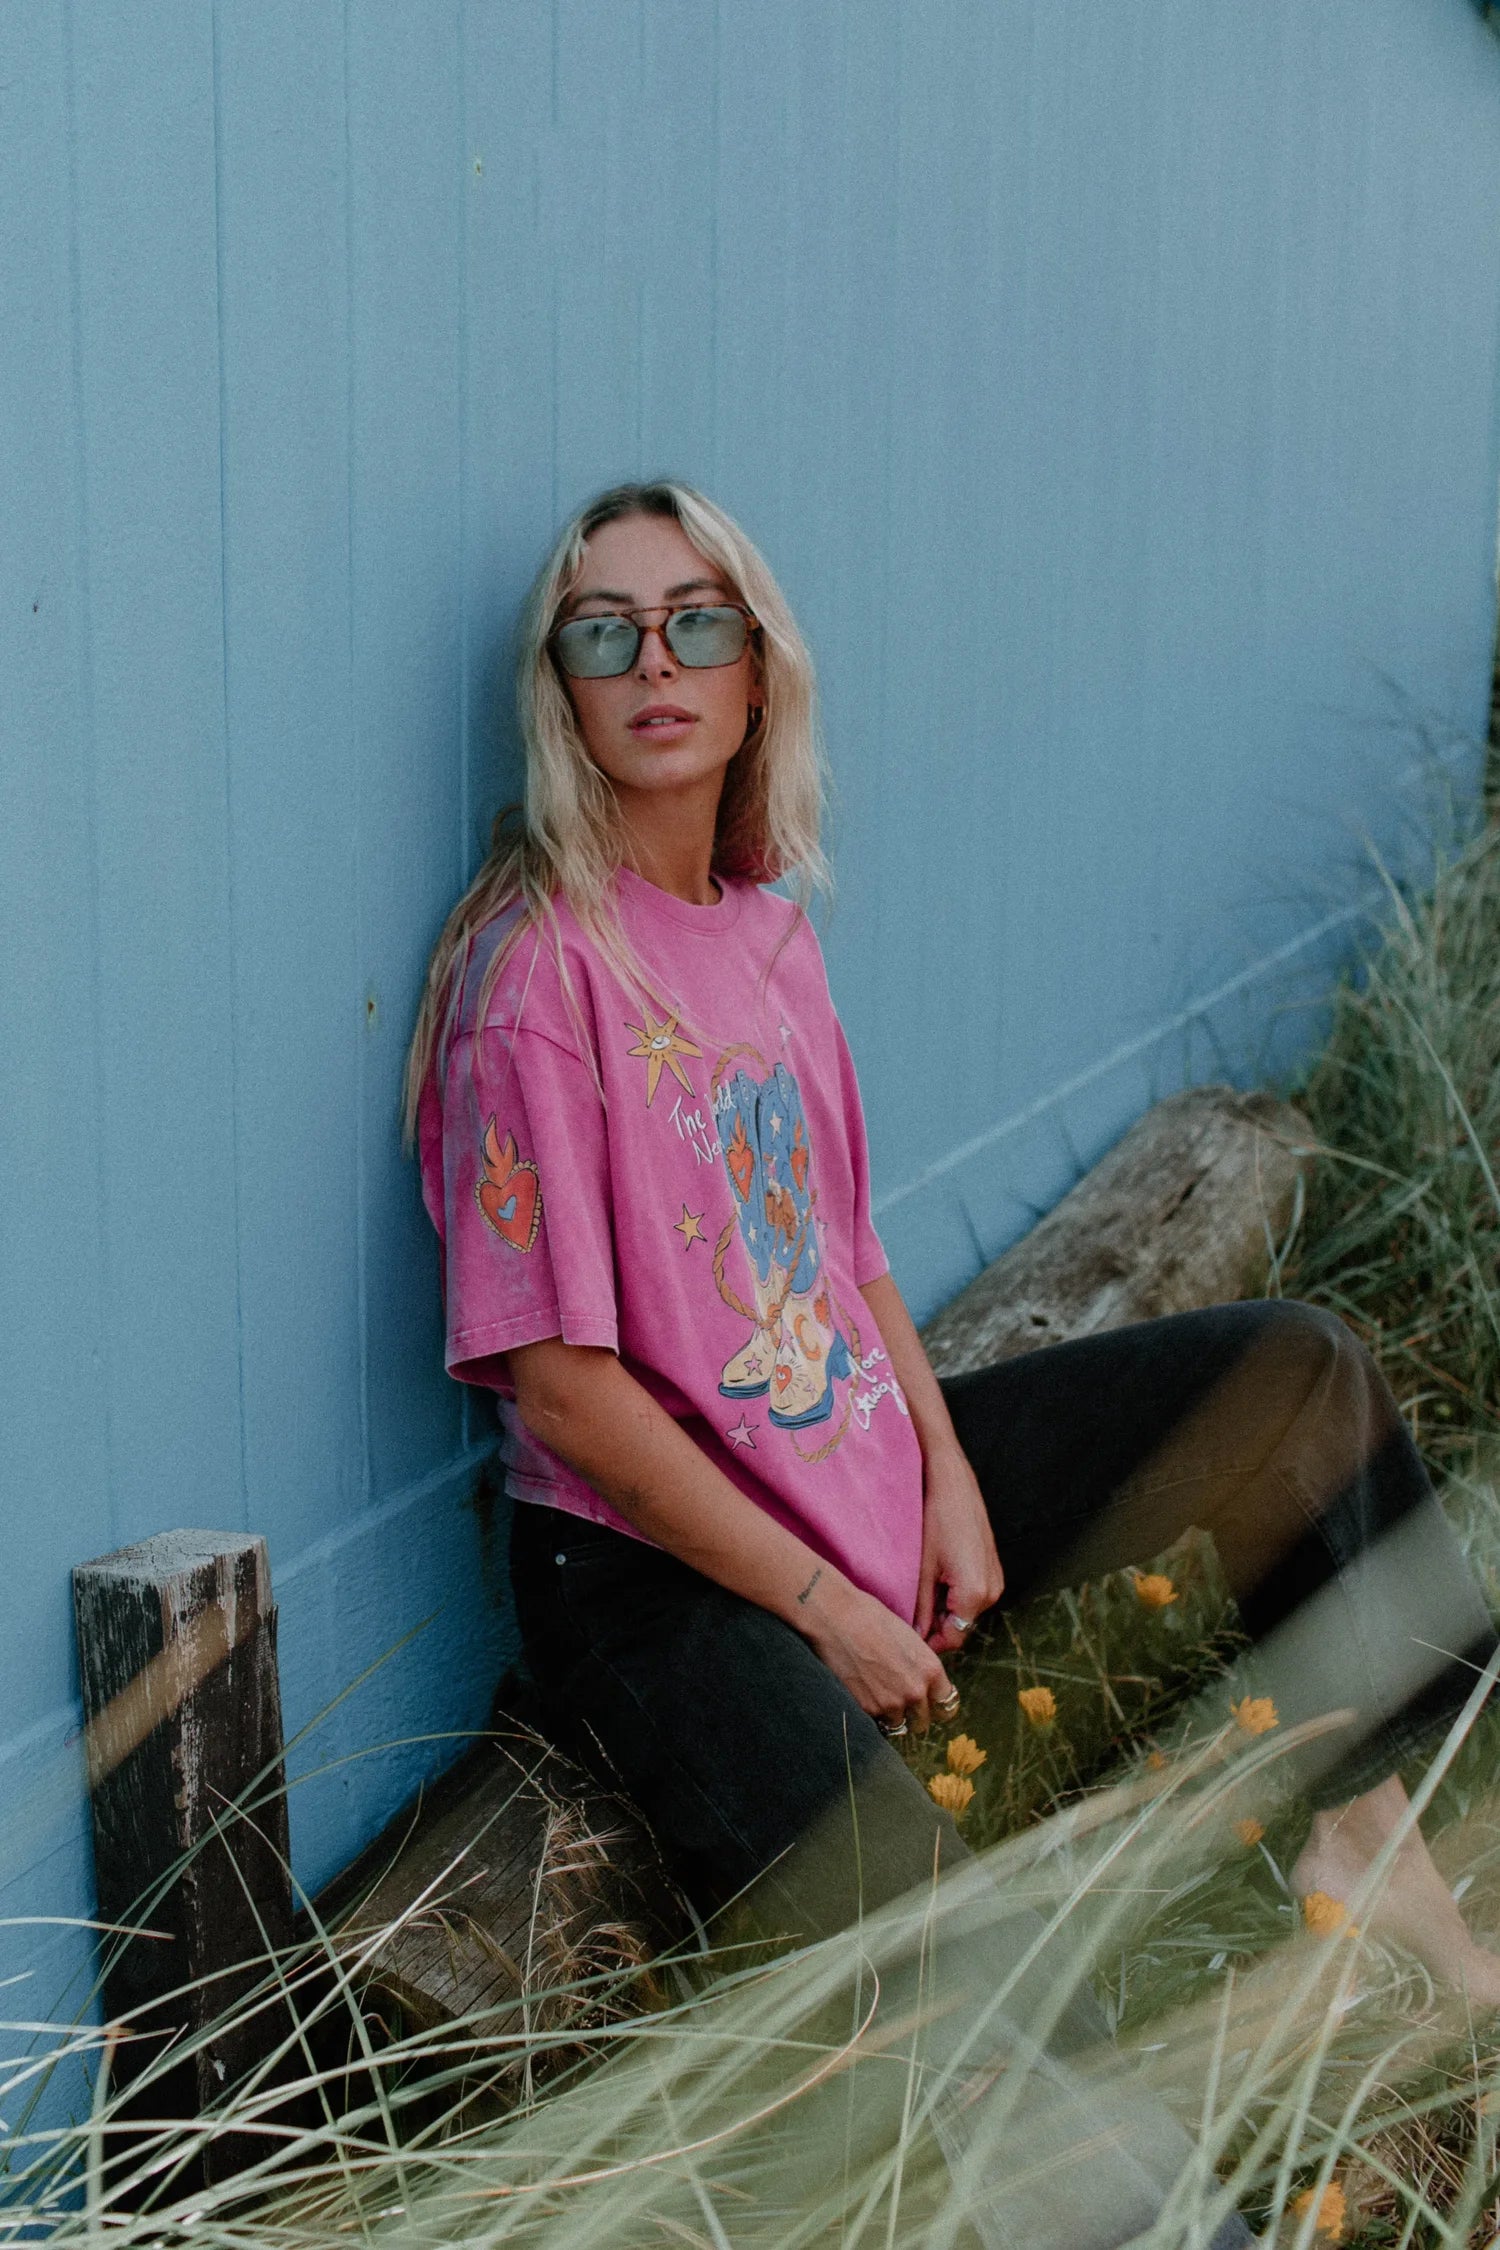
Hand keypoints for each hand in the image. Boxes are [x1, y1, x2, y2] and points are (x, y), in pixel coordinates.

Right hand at [804, 1578, 956, 1732]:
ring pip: (899, 1726)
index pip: (947, 1705)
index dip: (937, 1704)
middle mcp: (916, 1691)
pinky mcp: (867, 1709)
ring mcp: (891, 1704)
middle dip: (914, 1714)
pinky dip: (873, 1714)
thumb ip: (920, 1666)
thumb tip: (922, 1682)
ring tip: (880, 1697)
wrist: (836, 1618)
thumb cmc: (871, 1618)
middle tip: (902, 1702)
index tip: (929, 1702)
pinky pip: (877, 1723)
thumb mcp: (909, 1639)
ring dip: (892, 1716)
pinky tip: (865, 1695)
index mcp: (931, 1670)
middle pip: (924, 1722)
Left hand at [916, 1443, 1004, 1654]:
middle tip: (907, 1615)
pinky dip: (954, 1594)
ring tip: (918, 1592)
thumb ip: (921, 1607)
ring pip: (966, 1610)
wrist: (952, 1482)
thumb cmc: (935, 1519)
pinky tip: (935, 1577)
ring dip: (944, 1609)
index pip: (953, 1638)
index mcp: (976, 1594)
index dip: (929, 1643)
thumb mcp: (922, 1569)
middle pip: (961, 1625)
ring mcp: (995, 1579)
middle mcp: (992, 1591)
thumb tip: (915, 1636)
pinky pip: (973, 1593)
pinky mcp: (992, 1567)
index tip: (907, 1639)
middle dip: (935, 1625)